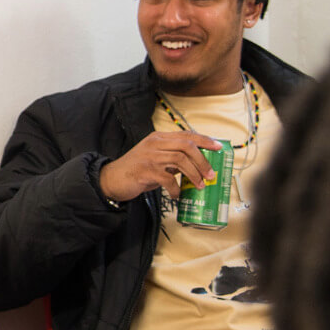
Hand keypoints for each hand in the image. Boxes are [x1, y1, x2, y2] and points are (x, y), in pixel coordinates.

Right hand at [98, 131, 221, 201]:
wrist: (111, 179)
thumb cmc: (135, 170)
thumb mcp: (155, 159)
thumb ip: (172, 158)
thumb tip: (195, 164)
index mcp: (158, 138)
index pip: (186, 135)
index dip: (204, 140)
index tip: (218, 147)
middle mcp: (154, 143)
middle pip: (187, 146)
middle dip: (203, 160)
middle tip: (210, 174)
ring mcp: (150, 156)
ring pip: (180, 160)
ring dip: (194, 174)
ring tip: (199, 185)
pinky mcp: (145, 170)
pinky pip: (168, 178)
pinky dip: (176, 188)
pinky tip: (177, 195)